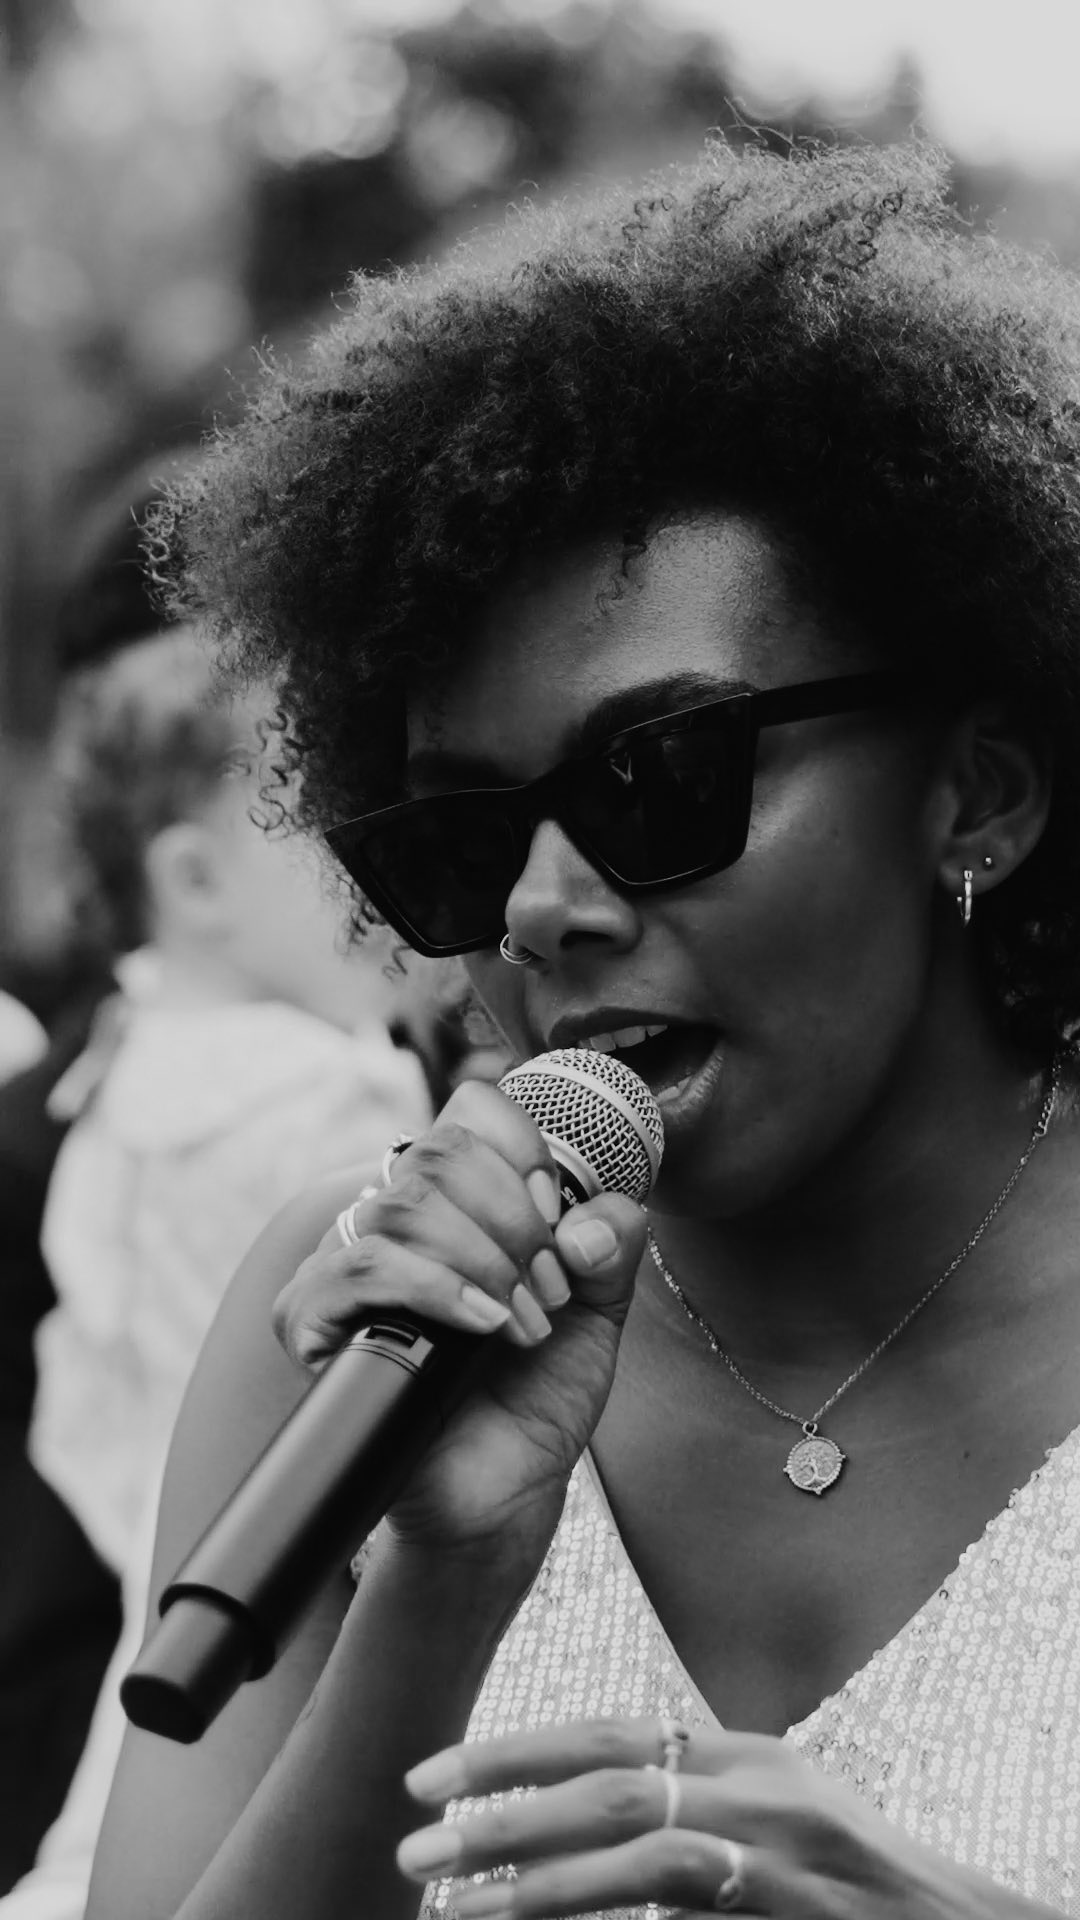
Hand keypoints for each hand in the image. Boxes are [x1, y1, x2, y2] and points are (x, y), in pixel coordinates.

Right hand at [272, 1080, 646, 1561]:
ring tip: (522, 1322)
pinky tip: (482, 1325)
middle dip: (516, 1220)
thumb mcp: (597, 1311)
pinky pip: (360, 1267)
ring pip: (404, 1205)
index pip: (471, 1113)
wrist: (502, 1493)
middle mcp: (393, 1217)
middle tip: (549, 1289)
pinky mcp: (312, 1320)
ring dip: (485, 1262)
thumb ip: (612, 1247)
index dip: (525, 1152)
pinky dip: (436, 1289)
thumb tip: (590, 1222)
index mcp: (457, 1198)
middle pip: (440, 1152)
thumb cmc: (535, 1393)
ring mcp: (346, 1265)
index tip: (559, 1217)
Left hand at [396, 1717, 1039, 1917]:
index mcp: (740, 1751)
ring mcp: (779, 1852)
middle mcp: (758, 1787)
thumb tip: (577, 1800)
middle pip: (610, 1782)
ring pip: (641, 1850)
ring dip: (541, 1877)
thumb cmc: (847, 1877)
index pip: (606, 1733)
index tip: (432, 1775)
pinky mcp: (786, 1911)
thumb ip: (687, 1789)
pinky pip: (681, 1913)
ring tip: (460, 1901)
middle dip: (503, 1807)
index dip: (512, 1751)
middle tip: (418, 1837)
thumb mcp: (769, 1808)